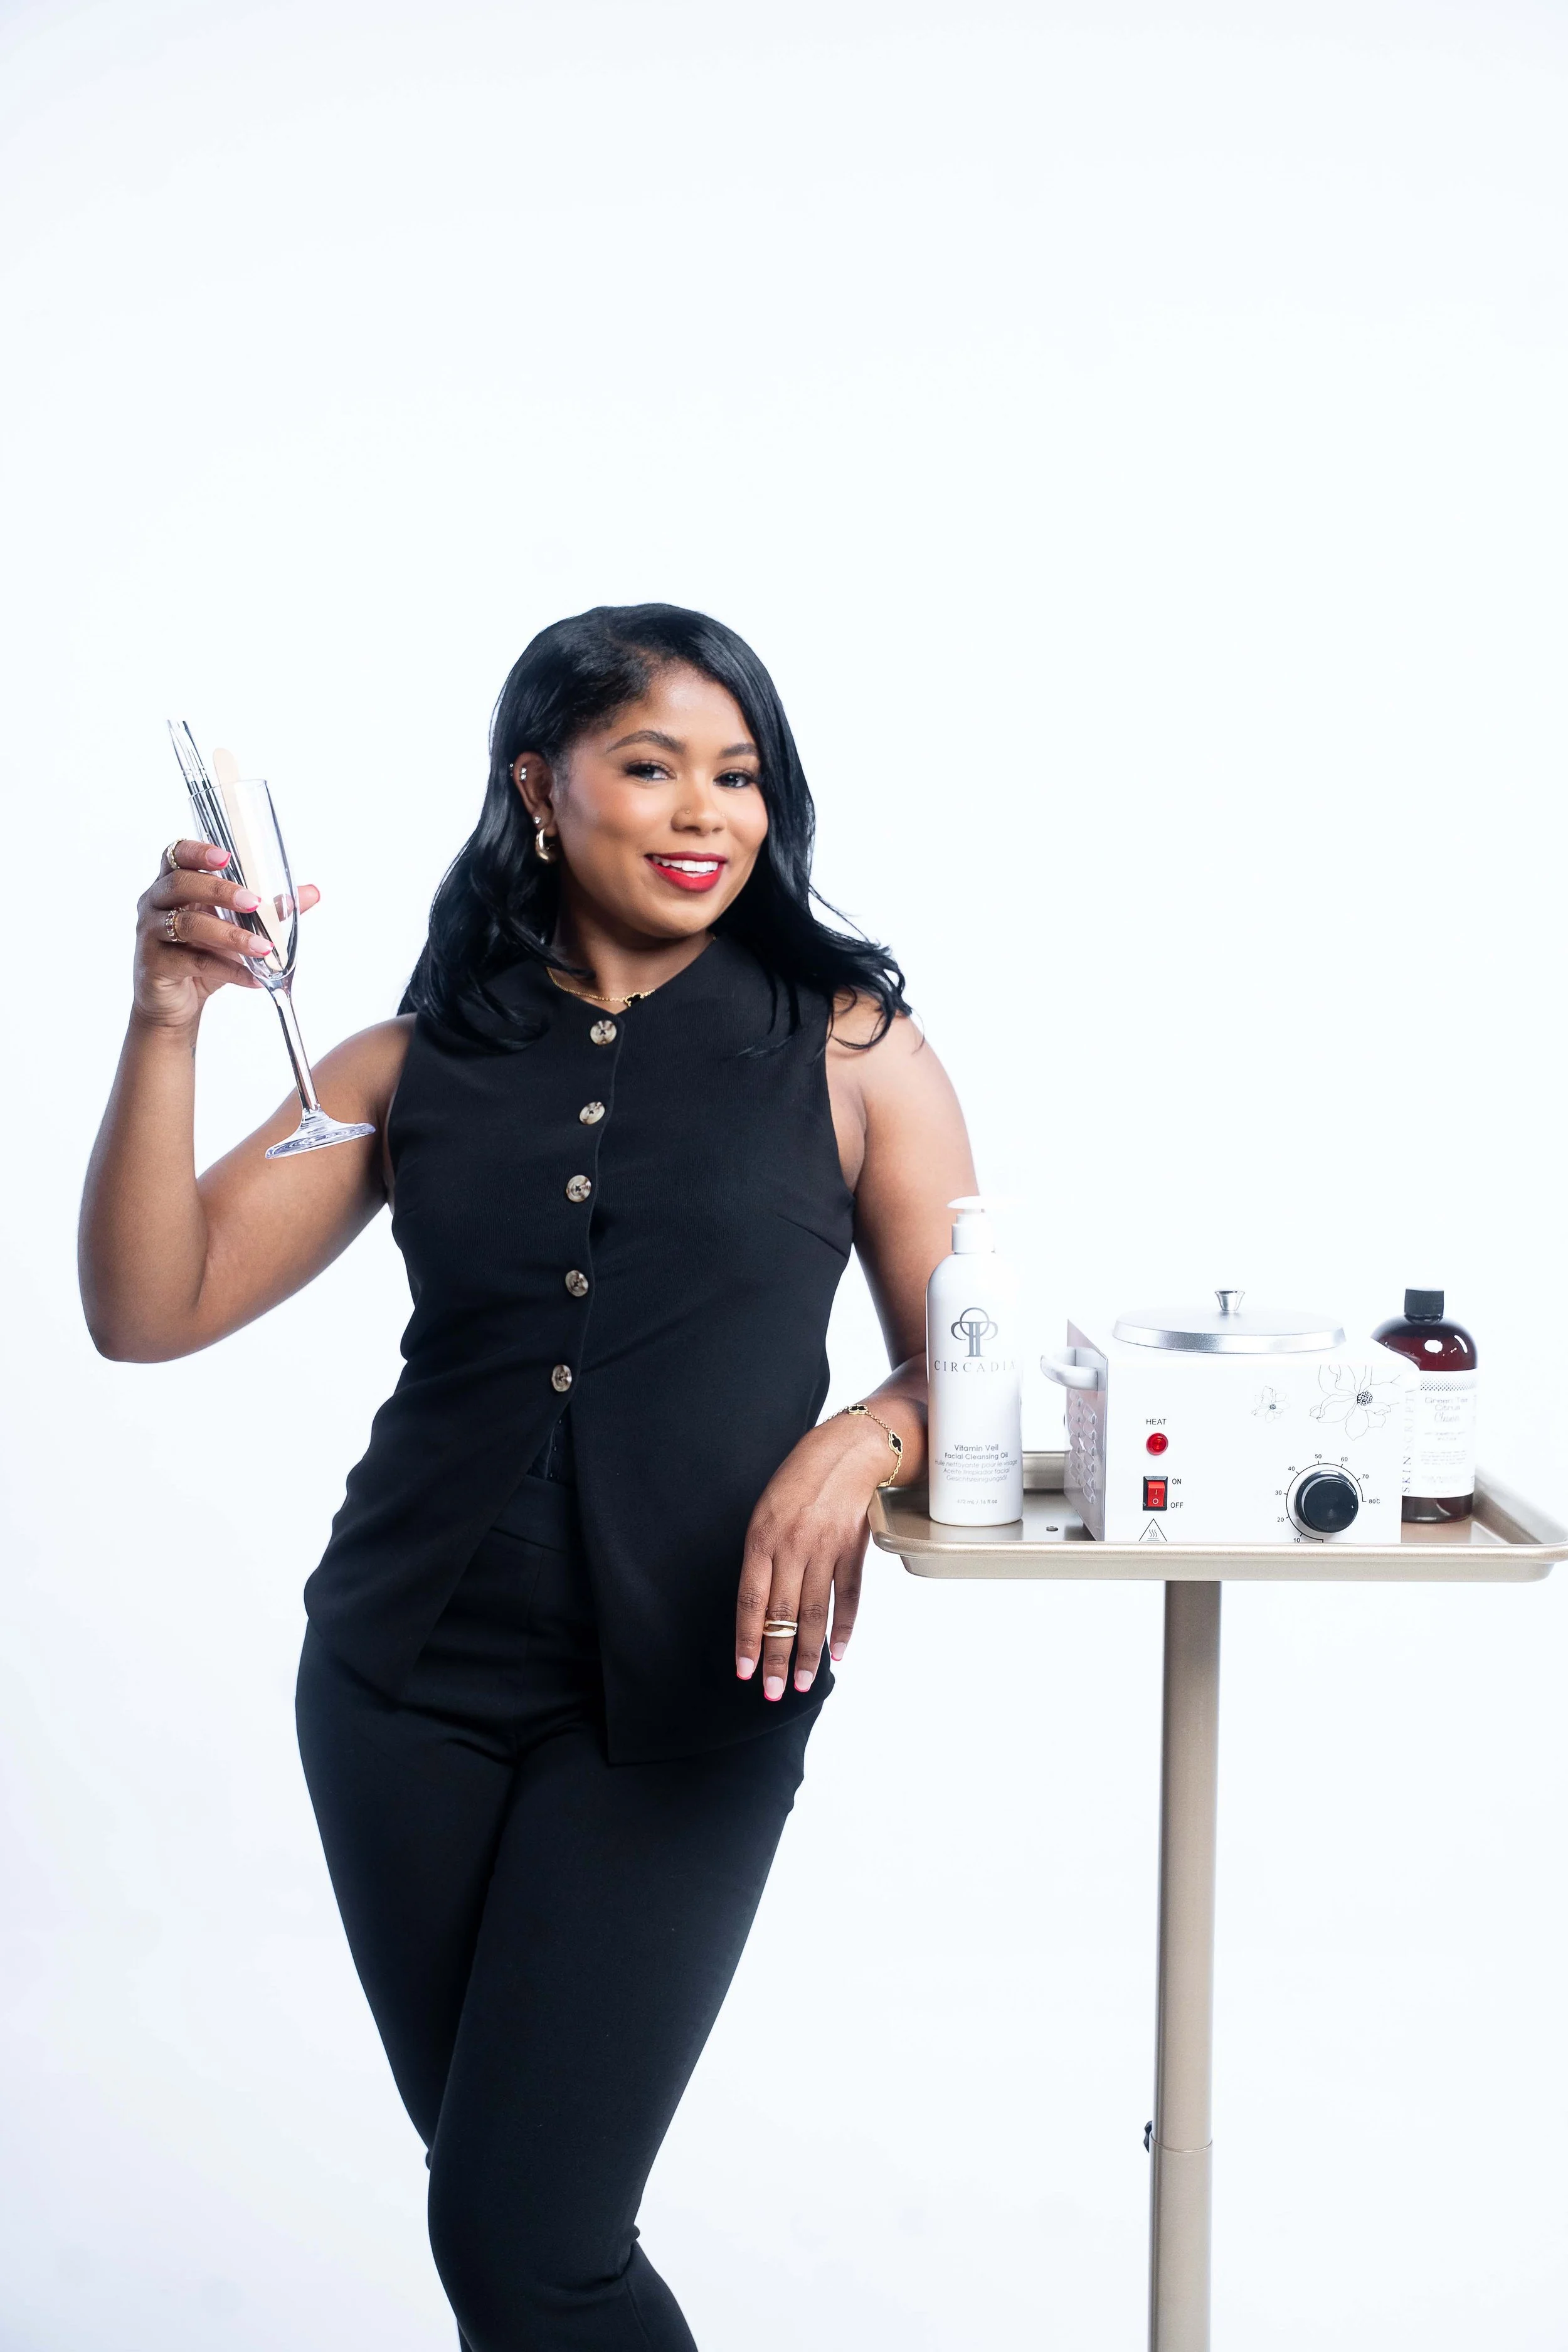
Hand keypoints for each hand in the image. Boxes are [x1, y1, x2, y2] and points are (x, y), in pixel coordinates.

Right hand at [133, 840, 319, 1032]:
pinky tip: (254, 977)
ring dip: (230, 935)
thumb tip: (311, 893)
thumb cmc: (202, 955)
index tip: (226, 856)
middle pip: (180, 883)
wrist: (176, 1003)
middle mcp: (155, 903)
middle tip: (254, 903)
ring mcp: (150, 933)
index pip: (176, 854)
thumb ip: (271, 910)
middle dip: (219, 890)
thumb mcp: (239, 929)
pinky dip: (229, 969)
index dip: (197, 851)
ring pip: (186, 924)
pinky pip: (194, 962)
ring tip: (264, 947)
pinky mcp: (154, 964)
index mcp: (173, 885)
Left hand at [735, 1411, 892, 1700]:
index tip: (745, 1671)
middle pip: (782, 1614)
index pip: (751, 1601)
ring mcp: (824, 1550)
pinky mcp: (852, 1551)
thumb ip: (761, 1557)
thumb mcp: (765, 1512)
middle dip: (777, 1658)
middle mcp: (791, 1548)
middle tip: (773, 1692)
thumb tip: (759, 1605)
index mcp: (761, 1539)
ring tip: (804, 1684)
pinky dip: (844, 1627)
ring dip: (809, 1652)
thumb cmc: (798, 1480)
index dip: (747, 1639)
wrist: (847, 1451)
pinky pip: (847, 1597)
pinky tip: (838, 1653)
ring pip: (814, 1612)